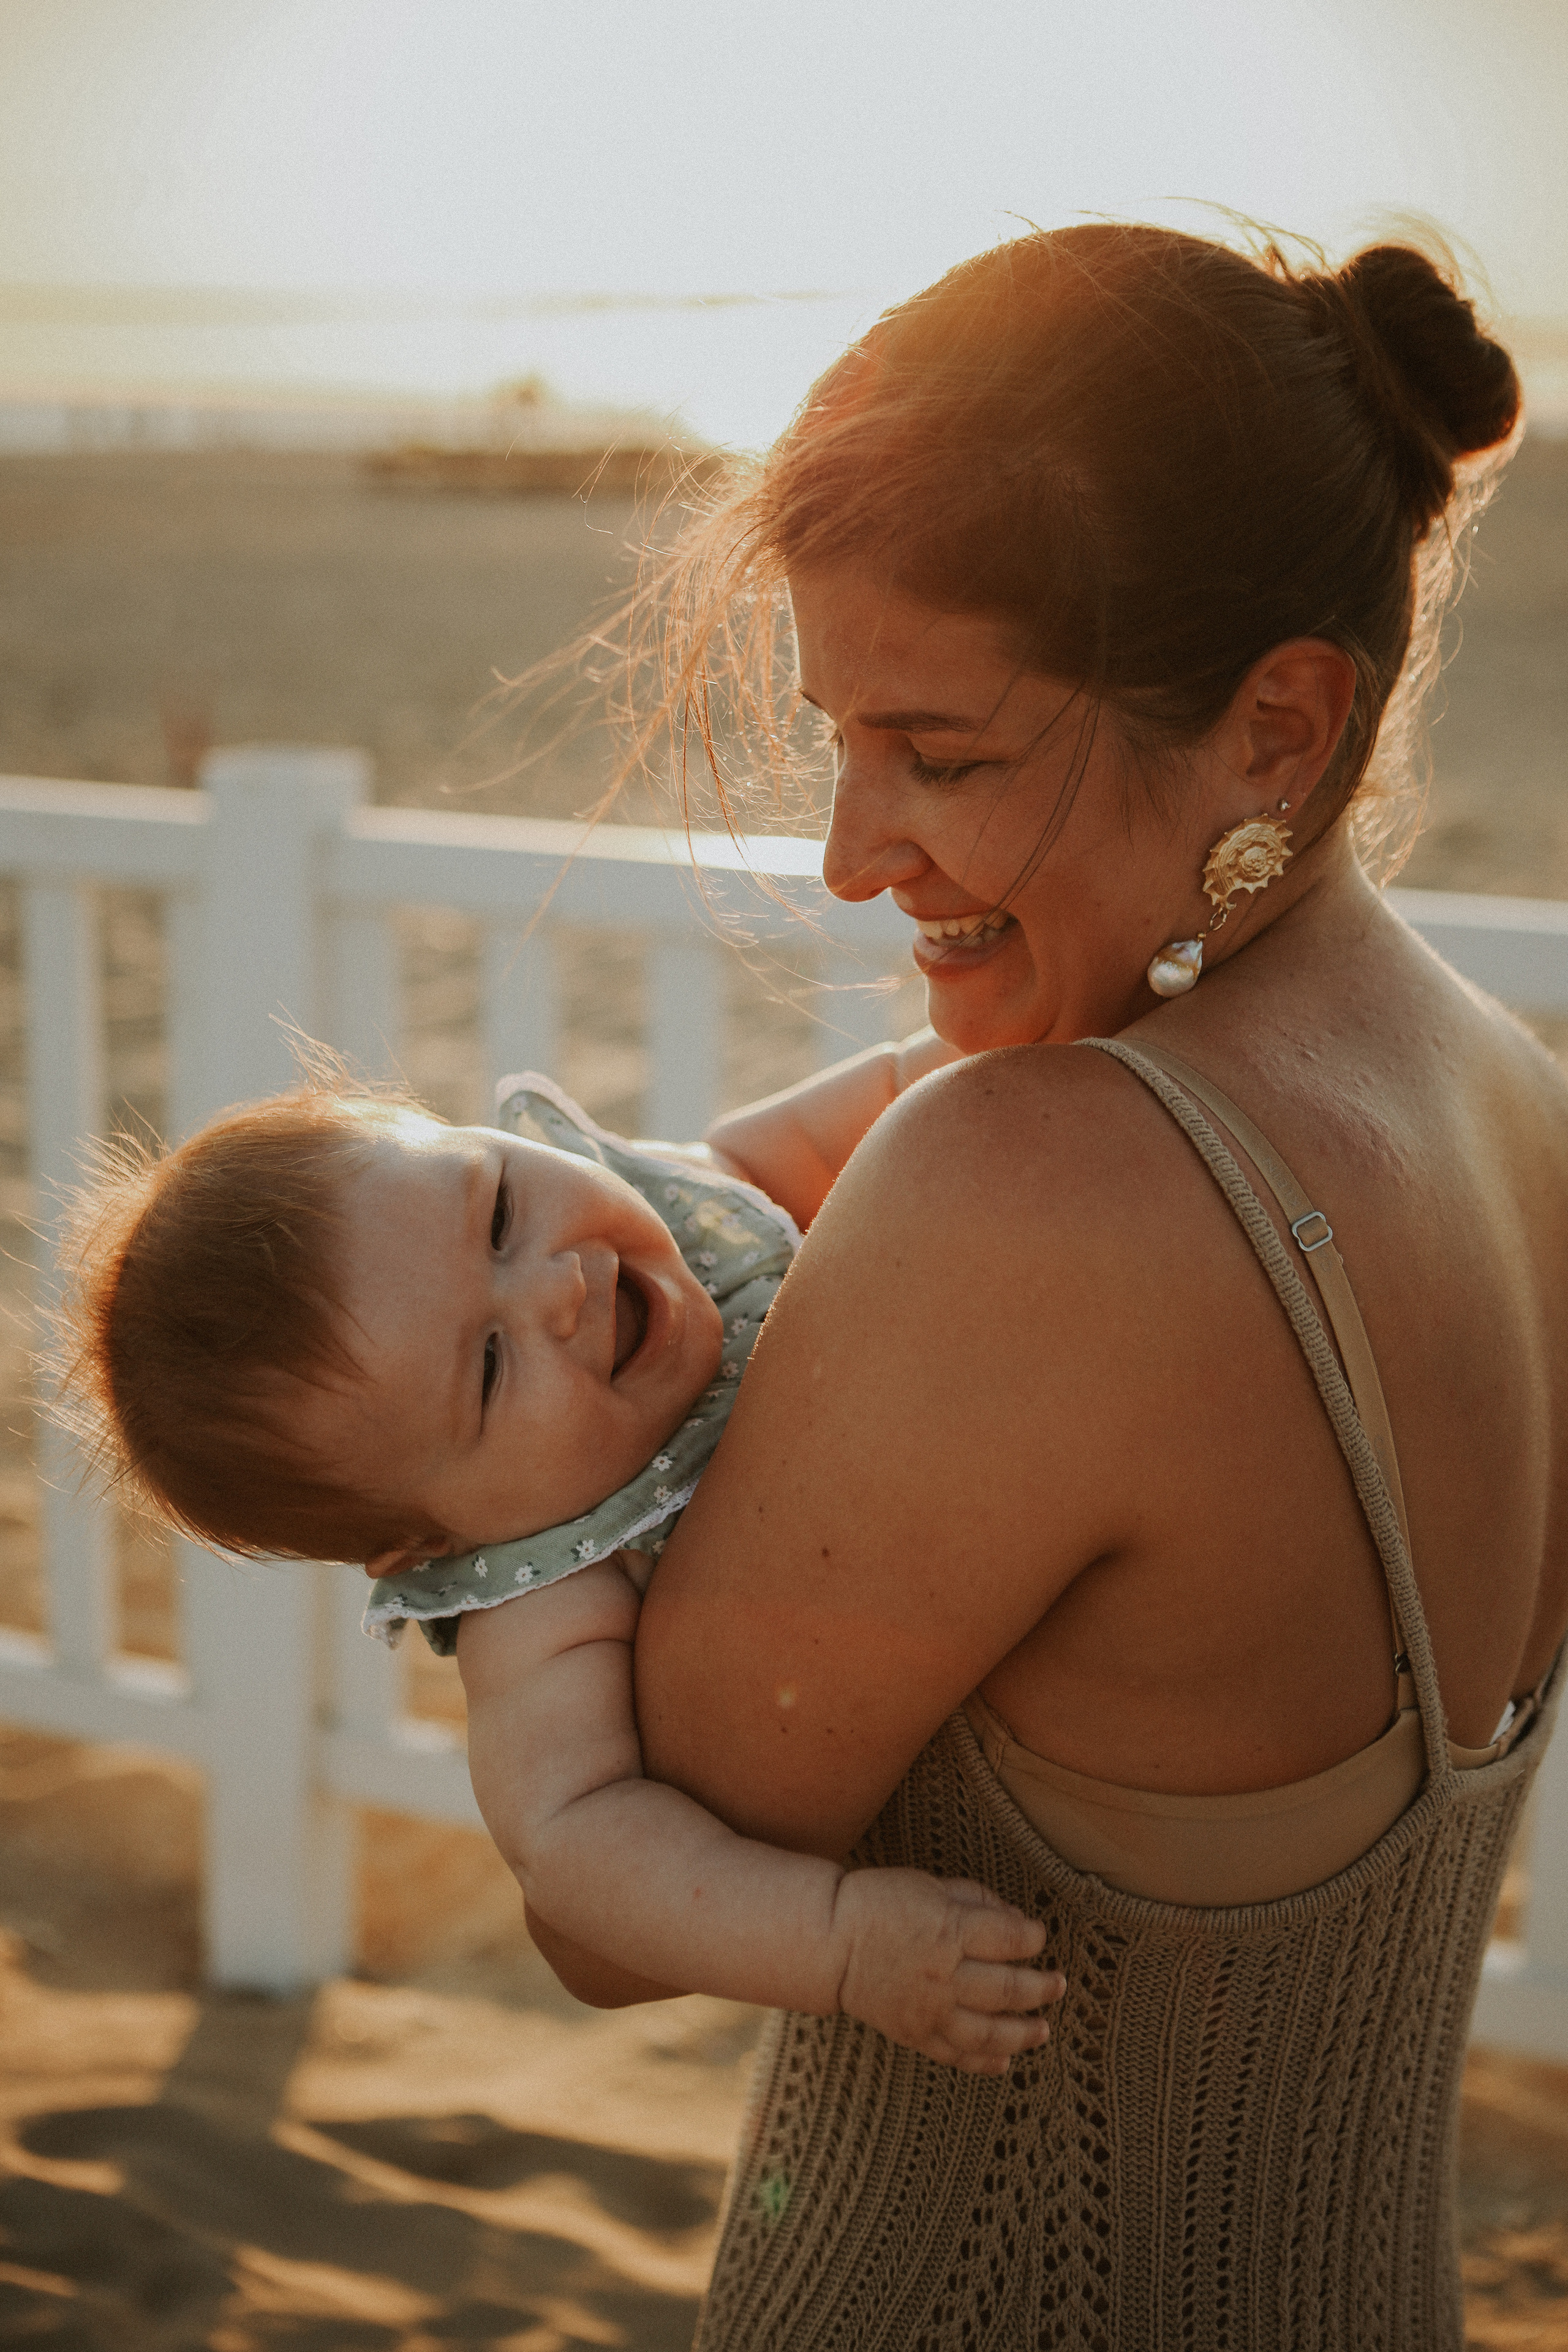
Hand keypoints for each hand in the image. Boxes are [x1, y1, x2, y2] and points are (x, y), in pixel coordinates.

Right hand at [831, 1869, 1062, 2074]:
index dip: (1033, 1937)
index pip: (1010, 1939)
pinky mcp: (914, 2035)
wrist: (829, 1942)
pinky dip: (983, 2063)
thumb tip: (1015, 1918)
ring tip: (1044, 2030)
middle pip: (1007, 1989)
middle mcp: (944, 1976)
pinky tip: (1005, 2062)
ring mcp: (930, 2011)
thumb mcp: (928, 1885)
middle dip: (1041, 1988)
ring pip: (989, 2033)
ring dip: (1023, 2034)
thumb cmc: (879, 1902)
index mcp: (949, 1931)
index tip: (1039, 1935)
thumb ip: (974, 1899)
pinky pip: (956, 2056)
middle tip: (1059, 1985)